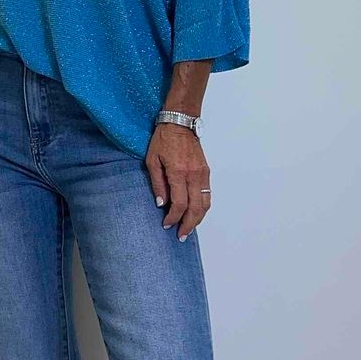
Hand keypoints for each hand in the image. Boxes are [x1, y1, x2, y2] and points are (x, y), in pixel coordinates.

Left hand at [145, 124, 210, 239]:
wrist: (181, 123)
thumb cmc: (163, 140)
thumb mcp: (152, 160)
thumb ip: (157, 183)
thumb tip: (161, 203)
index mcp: (178, 173)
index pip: (179, 204)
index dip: (173, 218)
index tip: (166, 224)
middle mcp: (193, 175)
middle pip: (195, 208)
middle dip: (188, 225)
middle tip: (181, 235)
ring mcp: (202, 174)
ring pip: (205, 203)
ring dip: (198, 219)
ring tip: (189, 228)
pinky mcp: (206, 172)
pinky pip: (208, 194)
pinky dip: (203, 207)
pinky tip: (195, 213)